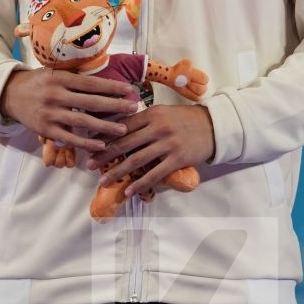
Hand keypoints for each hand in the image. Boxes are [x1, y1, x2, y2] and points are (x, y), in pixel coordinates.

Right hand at [0, 67, 138, 153]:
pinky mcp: (46, 130)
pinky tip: (101, 145)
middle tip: (134, 107)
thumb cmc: (38, 82)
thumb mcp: (54, 72)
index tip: (129, 90)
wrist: (9, 95)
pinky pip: (69, 138)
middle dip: (115, 105)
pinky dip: (86, 142)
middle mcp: (56, 95)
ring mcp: (50, 114)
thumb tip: (104, 80)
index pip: (91, 83)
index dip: (111, 87)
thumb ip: (75, 77)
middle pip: (91, 102)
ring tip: (123, 129)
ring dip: (105, 127)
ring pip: (82, 122)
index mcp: (60, 78)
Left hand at [87, 105, 214, 197]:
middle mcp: (158, 127)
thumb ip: (144, 121)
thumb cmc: (185, 119)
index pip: (122, 126)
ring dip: (117, 172)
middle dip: (104, 156)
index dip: (105, 136)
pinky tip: (129, 190)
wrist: (214, 126)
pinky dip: (140, 184)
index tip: (90, 145)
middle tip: (89, 166)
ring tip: (104, 181)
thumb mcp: (163, 113)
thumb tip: (118, 130)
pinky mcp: (177, 159)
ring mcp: (168, 144)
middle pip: (125, 144)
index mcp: (152, 113)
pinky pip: (155, 174)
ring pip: (136, 160)